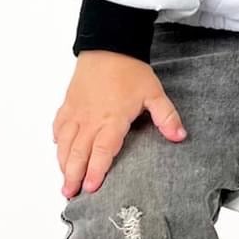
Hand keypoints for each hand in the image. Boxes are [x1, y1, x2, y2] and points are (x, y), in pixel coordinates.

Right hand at [53, 51, 187, 198]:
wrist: (108, 44)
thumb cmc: (130, 69)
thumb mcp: (154, 93)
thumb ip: (166, 117)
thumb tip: (180, 136)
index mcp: (112, 119)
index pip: (101, 151)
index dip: (95, 171)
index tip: (91, 188)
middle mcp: (90, 119)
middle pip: (78, 153)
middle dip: (73, 176)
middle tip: (70, 194)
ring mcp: (76, 112)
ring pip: (65, 143)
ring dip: (63, 163)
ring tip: (64, 181)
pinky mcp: (68, 104)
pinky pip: (59, 126)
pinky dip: (58, 141)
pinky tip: (59, 149)